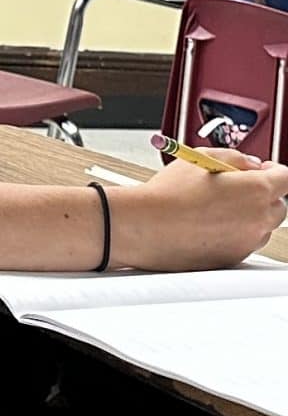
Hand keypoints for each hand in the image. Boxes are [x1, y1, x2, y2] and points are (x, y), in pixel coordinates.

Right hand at [114, 154, 287, 270]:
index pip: (287, 177)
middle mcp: (259, 218)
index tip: (264, 169)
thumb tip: (251, 165)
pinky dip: (233, 234)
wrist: (142, 226)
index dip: (276, 170)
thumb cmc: (167, 194)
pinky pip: (243, 244)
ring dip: (249, 217)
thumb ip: (236, 157)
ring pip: (262, 227)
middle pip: (280, 206)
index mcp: (258, 189)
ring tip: (216, 209)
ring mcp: (247, 241)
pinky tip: (206, 225)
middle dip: (264, 196)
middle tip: (237, 190)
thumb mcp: (201, 158)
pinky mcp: (232, 258)